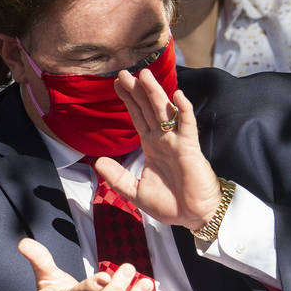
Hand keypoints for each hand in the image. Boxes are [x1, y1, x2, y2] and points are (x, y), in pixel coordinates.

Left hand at [95, 67, 220, 232]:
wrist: (193, 217)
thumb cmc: (170, 205)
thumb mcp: (135, 192)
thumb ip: (117, 177)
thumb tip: (97, 161)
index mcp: (152, 147)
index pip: (138, 118)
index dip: (128, 101)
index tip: (118, 84)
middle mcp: (164, 140)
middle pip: (149, 109)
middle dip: (138, 91)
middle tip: (124, 72)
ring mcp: (177, 142)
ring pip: (165, 112)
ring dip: (156, 93)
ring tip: (144, 75)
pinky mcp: (190, 148)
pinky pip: (187, 126)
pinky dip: (183, 110)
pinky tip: (178, 95)